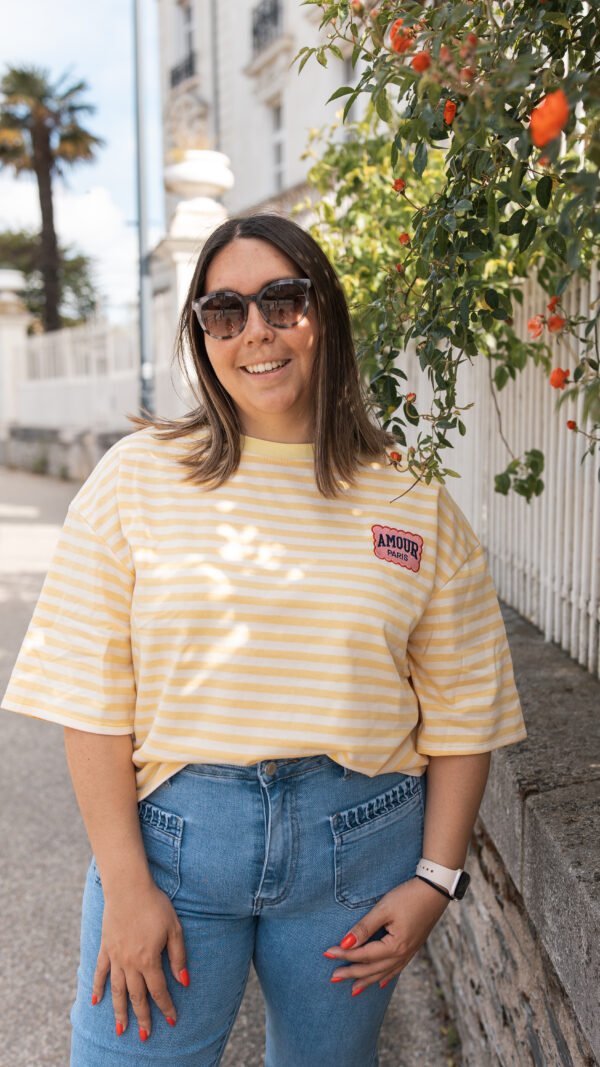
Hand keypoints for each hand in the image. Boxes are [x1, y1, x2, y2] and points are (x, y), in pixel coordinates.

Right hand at [92, 880, 188, 1039]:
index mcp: (149, 960)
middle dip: (142, 1017)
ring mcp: (115, 957)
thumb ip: (178, 957)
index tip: (172, 1020)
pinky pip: (100, 973)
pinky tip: (95, 1002)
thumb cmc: (155, 905)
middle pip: (136, 996)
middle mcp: (130, 963)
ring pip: (117, 991)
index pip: (159, 990)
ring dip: (119, 1011)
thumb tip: (183, 982)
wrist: (128, 887)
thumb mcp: (174, 929)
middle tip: (145, 1036)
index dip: (166, 1007)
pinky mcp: (105, 948)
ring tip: (121, 1030)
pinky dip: (97, 988)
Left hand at [323, 877, 449, 994]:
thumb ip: (364, 928)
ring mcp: (409, 953)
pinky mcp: (413, 948)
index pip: (363, 955)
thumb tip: (345, 944)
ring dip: (367, 981)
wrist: (436, 890)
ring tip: (353, 990)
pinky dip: (386, 977)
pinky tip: (381, 983)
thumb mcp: (384, 909)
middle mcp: (402, 954)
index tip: (327, 953)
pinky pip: (397, 969)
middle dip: (352, 973)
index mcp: (394, 946)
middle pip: (372, 969)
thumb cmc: (408, 896)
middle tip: (333, 977)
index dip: (344, 955)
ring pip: (384, 973)